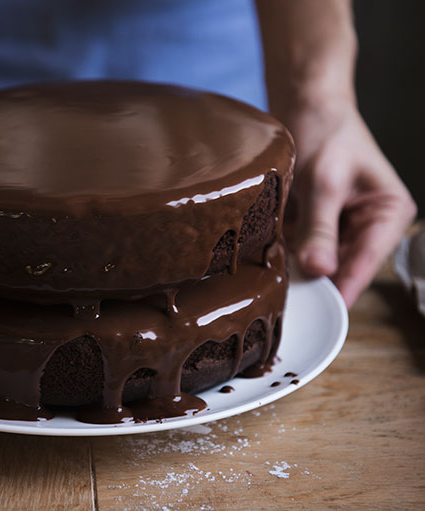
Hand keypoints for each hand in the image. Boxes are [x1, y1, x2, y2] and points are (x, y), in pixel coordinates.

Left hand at [283, 99, 416, 307]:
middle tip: (289, 304)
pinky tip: (267, 266)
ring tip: (275, 286)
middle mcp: (367, 225)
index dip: (344, 287)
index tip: (324, 311)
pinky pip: (301, 249)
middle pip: (343, 267)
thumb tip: (320, 268)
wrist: (306, 105)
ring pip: (320, 263)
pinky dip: (286, 256)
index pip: (367, 261)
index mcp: (387, 213)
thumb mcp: (324, 181)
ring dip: (299, 271)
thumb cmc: (325, 132)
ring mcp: (339, 227)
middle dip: (317, 283)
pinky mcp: (314, 225)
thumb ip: (320, 226)